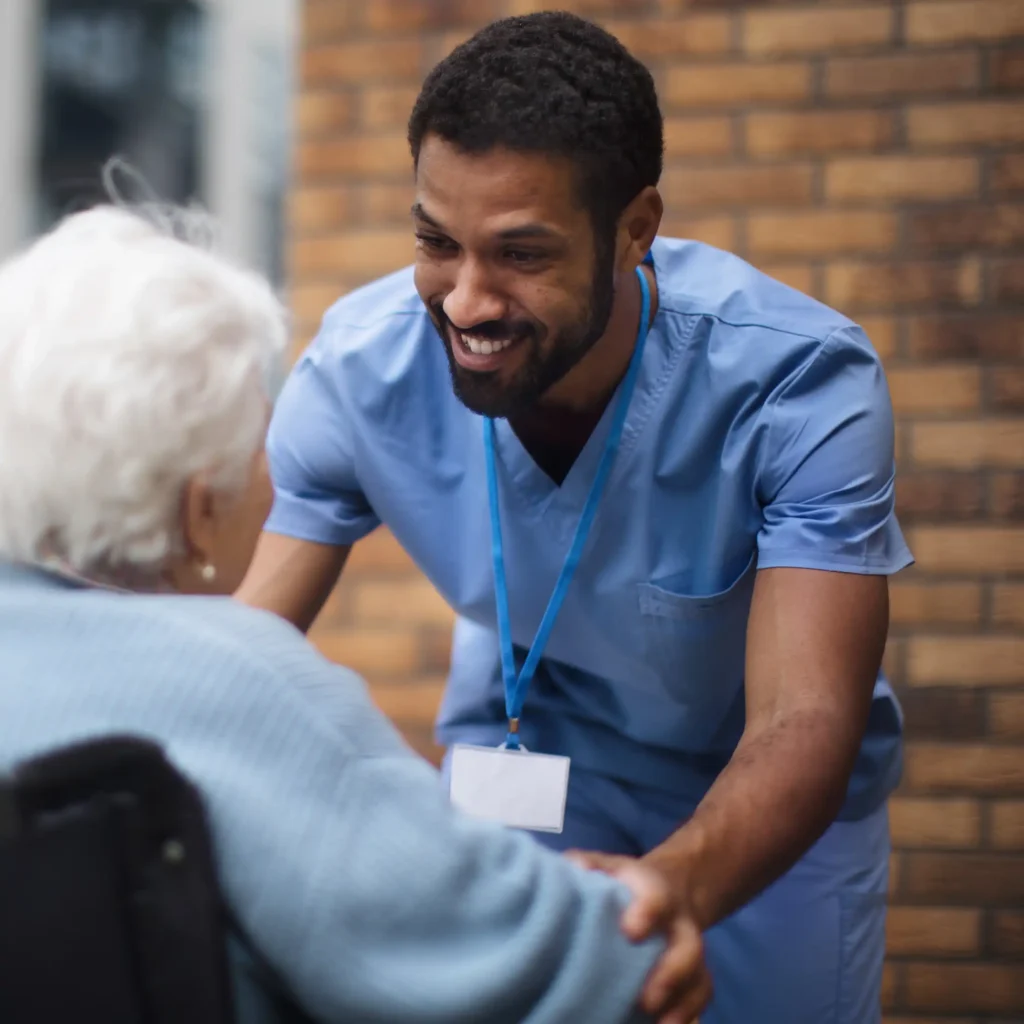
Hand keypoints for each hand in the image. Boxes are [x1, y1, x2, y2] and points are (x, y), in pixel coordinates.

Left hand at [566, 850, 711, 1022]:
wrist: (666, 890)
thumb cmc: (621, 882)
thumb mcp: (604, 866)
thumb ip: (588, 865)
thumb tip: (573, 869)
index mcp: (652, 888)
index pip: (656, 895)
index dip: (648, 911)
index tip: (630, 932)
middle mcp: (677, 921)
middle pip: (688, 945)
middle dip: (671, 972)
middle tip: (646, 999)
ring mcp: (688, 950)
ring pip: (698, 976)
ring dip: (681, 1002)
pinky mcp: (694, 975)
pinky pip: (700, 996)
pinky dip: (686, 1014)